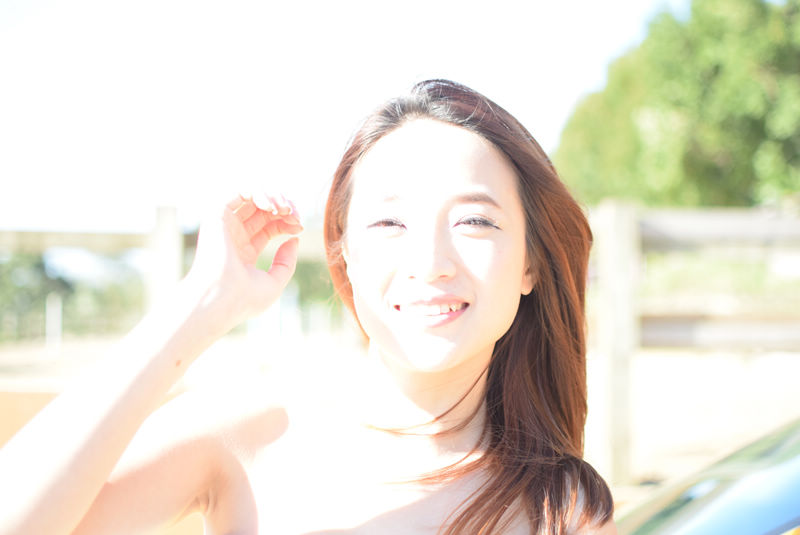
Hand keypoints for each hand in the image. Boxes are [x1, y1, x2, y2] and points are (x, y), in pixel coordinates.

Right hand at [186, 192, 302, 332]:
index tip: (300, 226)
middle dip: (283, 207)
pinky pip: (237, 192)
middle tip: (296, 215)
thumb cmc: (245, 298)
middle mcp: (233, 236)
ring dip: (272, 197)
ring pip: (251, 197)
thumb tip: (294, 239)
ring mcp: (224, 226)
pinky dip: (257, 192)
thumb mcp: (275, 282)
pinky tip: (269, 206)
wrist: (221, 299)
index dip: (287, 221)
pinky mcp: (216, 216)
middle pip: (262, 210)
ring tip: (285, 209)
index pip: (269, 226)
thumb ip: (287, 262)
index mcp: (244, 251)